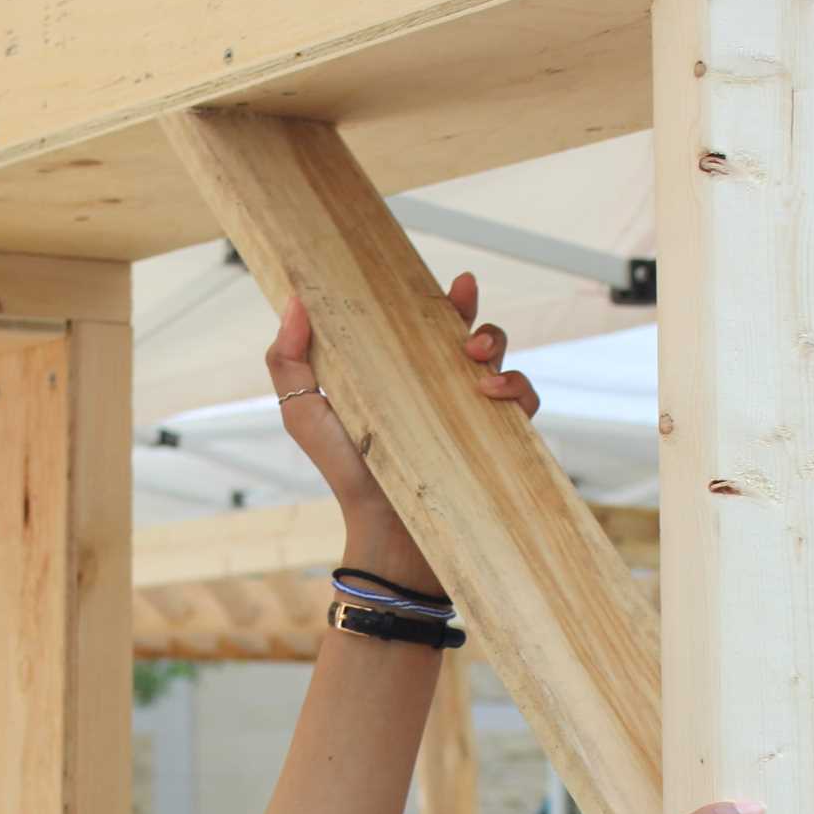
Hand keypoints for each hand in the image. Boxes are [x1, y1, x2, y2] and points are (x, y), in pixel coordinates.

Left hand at [266, 271, 537, 589]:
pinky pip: (524, 402)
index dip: (437, 296)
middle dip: (471, 310)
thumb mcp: (305, 415)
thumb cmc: (346, 474)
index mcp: (399, 372)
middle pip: (467, 331)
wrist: (385, 534)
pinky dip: (516, 389)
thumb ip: (289, 361)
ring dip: (496, 342)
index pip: (422, 322)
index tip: (447, 279)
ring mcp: (471, 413)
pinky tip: (492, 393)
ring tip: (475, 355)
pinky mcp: (497, 441)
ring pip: (501, 358)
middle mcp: (439, 387)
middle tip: (462, 300)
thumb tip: (293, 301)